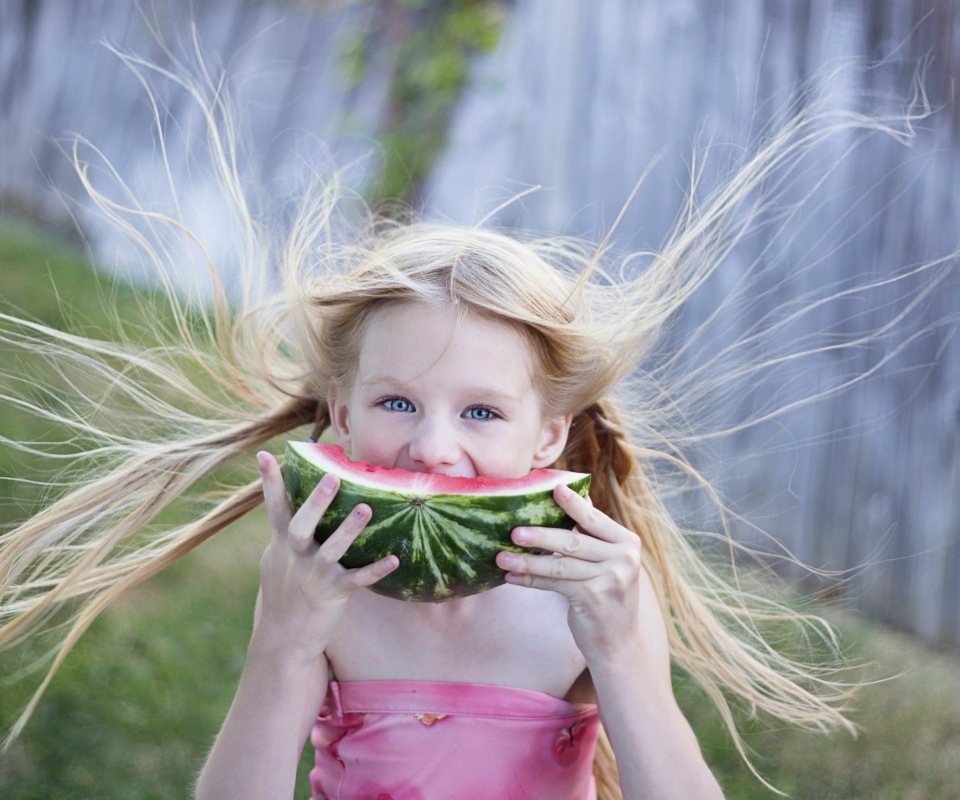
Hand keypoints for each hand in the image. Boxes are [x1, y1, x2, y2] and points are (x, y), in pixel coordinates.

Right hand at [253, 451, 398, 664]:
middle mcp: (294, 557)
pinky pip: (357, 580)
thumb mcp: (276, 558)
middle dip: (316, 502)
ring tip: (365, 509)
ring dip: (348, 531)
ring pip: (331, 550)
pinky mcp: (332, 594)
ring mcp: (313, 576)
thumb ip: (284, 531)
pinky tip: (394, 559)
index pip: (274, 507)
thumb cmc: (284, 590)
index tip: (265, 454)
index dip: (269, 481)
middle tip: (333, 477)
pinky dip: (375, 570)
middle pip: (301, 525)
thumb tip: (288, 498)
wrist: (283, 638)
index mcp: (281, 543)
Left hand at [496, 484, 642, 662]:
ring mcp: (610, 579)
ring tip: (502, 558)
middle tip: (513, 532)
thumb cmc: (607, 593)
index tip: (553, 488)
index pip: (594, 519)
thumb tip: (570, 497)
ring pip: (559, 564)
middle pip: (572, 541)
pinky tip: (511, 578)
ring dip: (527, 562)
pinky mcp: (593, 598)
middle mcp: (623, 558)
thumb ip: (592, 535)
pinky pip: (555, 584)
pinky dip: (531, 581)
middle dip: (540, 536)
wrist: (619, 642)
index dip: (573, 504)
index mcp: (627, 541)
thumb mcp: (608, 561)